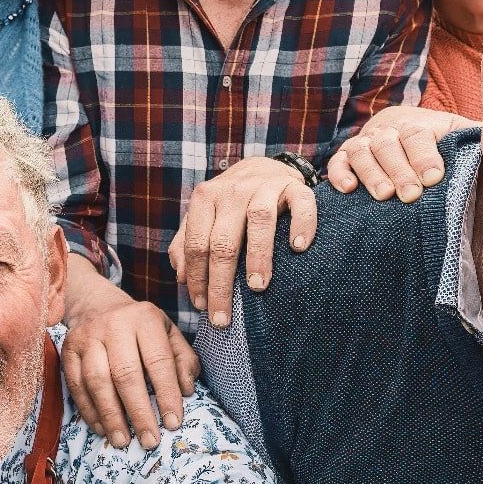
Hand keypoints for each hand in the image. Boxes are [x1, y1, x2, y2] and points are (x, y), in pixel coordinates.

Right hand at [61, 275, 196, 448]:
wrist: (98, 305)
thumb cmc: (140, 327)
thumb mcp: (168, 333)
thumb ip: (183, 359)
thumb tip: (186, 390)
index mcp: (145, 318)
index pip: (158, 361)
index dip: (167, 395)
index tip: (173, 424)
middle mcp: (114, 324)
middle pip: (125, 374)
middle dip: (139, 412)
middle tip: (149, 441)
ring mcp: (87, 336)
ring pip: (97, 381)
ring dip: (110, 416)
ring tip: (123, 441)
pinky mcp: (68, 349)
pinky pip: (76, 385)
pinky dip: (89, 410)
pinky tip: (102, 428)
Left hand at [170, 157, 315, 326]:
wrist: (264, 167)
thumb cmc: (230, 203)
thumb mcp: (203, 218)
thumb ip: (186, 243)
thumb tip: (180, 277)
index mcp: (205, 198)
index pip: (196, 245)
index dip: (197, 279)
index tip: (201, 307)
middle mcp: (232, 190)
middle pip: (223, 241)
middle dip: (221, 283)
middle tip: (223, 316)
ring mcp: (264, 186)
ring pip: (259, 220)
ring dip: (258, 256)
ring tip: (257, 287)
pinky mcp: (293, 186)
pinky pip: (301, 204)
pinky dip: (301, 225)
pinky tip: (297, 248)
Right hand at [327, 105, 476, 200]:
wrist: (404, 131)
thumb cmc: (441, 143)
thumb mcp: (461, 135)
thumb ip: (480, 138)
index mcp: (418, 124)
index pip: (418, 135)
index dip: (425, 155)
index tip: (433, 178)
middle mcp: (388, 130)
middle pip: (388, 145)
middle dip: (399, 170)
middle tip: (410, 194)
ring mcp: (365, 143)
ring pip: (361, 152)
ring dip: (371, 173)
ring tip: (383, 195)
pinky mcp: (346, 157)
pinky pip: (337, 162)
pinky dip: (339, 173)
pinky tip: (348, 188)